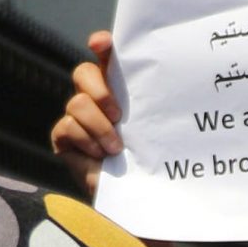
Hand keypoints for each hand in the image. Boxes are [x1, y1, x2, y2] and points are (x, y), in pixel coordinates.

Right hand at [47, 32, 176, 246]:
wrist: (141, 203)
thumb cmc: (156, 166)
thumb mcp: (159, 130)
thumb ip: (157, 103)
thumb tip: (183, 77)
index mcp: (121, 90)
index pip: (107, 57)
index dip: (103, 45)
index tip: (102, 43)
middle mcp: (97, 100)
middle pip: (83, 72)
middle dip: (99, 88)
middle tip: (119, 113)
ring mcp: (78, 118)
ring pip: (77, 102)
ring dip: (99, 127)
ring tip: (117, 149)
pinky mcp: (64, 139)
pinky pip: (67, 126)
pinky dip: (87, 142)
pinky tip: (101, 158)